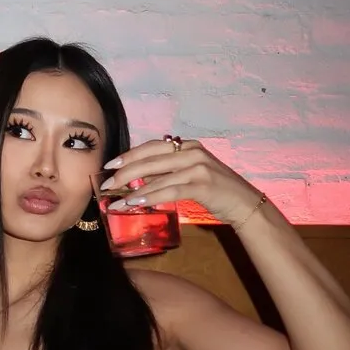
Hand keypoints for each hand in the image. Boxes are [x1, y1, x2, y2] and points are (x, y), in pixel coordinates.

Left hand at [102, 137, 264, 227]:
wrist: (244, 203)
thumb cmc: (215, 190)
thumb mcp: (190, 174)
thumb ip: (167, 172)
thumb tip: (137, 180)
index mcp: (188, 146)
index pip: (151, 147)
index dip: (128, 155)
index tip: (109, 165)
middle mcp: (192, 152)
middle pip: (150, 159)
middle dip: (124, 173)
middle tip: (105, 184)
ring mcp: (198, 167)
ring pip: (157, 176)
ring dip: (132, 190)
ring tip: (116, 202)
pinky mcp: (202, 184)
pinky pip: (169, 190)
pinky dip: (150, 197)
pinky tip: (135, 203)